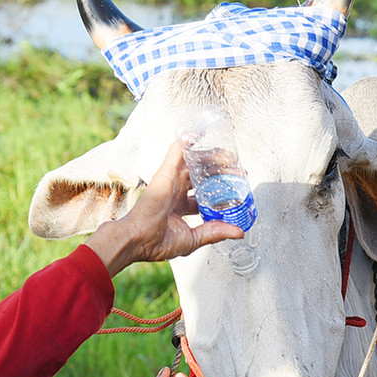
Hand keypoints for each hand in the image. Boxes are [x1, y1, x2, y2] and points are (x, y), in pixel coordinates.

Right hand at [84, 142, 244, 275]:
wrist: (137, 239)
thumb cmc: (156, 242)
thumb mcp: (194, 239)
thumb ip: (215, 232)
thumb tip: (239, 232)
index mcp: (179, 206)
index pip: (203, 192)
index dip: (219, 189)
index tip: (235, 187)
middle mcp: (175, 191)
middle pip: (201, 174)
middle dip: (220, 170)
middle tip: (237, 169)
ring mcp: (170, 180)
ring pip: (194, 161)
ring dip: (212, 156)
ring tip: (230, 156)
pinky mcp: (165, 173)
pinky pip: (176, 151)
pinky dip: (186, 141)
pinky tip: (197, 133)